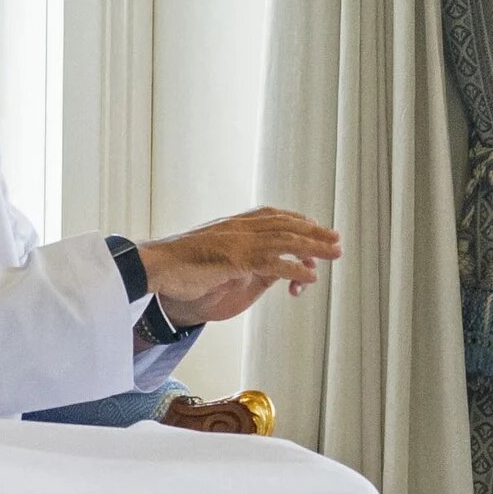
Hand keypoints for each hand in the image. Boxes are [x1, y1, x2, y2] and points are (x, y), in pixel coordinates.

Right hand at [139, 207, 340, 325]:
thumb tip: (271, 272)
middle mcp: (240, 228)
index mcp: (235, 224)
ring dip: (314, 247)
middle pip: (286, 226)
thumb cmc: (182, 267)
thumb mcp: (218, 260)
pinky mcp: (234, 260)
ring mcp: (238, 242)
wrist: (155, 267)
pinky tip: (310, 276)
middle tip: (337, 239)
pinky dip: (294, 269)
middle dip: (315, 233)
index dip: (298, 222)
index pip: (274, 216)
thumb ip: (244, 260)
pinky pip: (272, 263)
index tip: (317, 228)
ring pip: (285, 240)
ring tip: (335, 253)